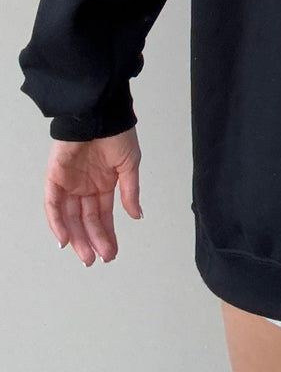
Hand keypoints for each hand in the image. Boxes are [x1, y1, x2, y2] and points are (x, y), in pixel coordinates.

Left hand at [44, 128, 143, 265]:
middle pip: (86, 221)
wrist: (99, 113)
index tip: (112, 252)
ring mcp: (69, 183)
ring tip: (86, 256)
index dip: (107, 234)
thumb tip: (137, 215)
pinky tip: (65, 239)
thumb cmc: (117, 133)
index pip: (103, 215)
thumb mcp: (130, 165)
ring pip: (70, 218)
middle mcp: (85, 186)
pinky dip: (57, 223)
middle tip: (99, 259)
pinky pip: (53, 205)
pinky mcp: (55, 178)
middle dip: (93, 241)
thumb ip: (130, 192)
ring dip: (77, 238)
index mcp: (104, 183)